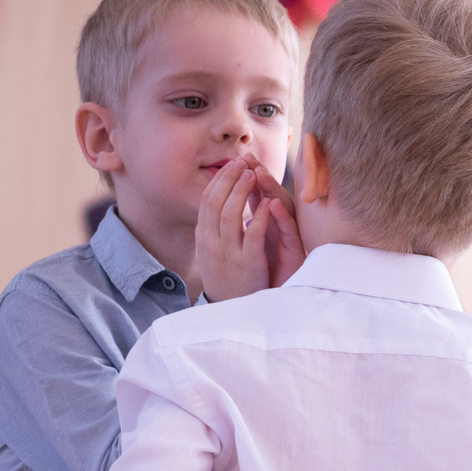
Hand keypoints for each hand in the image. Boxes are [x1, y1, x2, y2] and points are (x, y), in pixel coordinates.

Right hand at [194, 153, 298, 301]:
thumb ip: (215, 227)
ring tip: (254, 174)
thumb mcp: (213, 249)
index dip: (219, 180)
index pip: (207, 200)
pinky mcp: (246, 263)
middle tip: (242, 162)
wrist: (229, 308)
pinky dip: (259, 216)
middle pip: (216, 202)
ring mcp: (227, 252)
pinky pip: (252, 234)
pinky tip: (268, 203)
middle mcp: (211, 241)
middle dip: (229, 179)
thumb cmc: (226, 275)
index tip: (232, 164)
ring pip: (230, 214)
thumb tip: (218, 203)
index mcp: (203, 236)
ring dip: (242, 191)